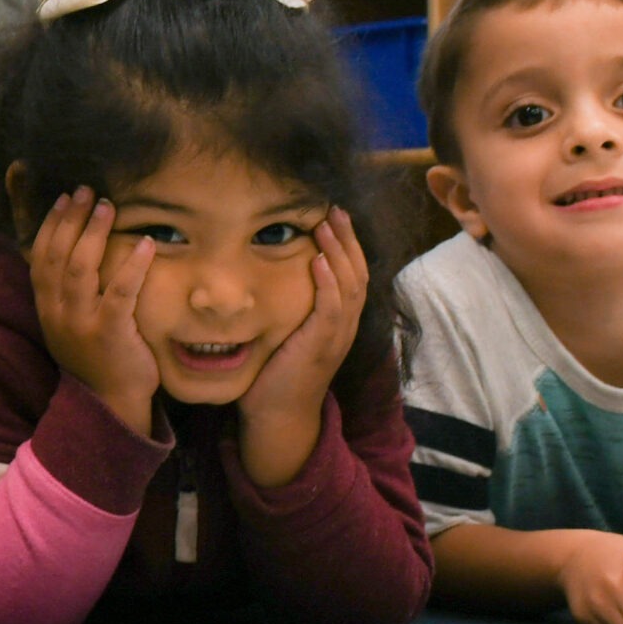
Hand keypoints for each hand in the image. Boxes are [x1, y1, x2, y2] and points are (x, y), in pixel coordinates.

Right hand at [29, 189, 158, 431]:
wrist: (111, 403)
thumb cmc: (96, 357)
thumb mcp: (68, 323)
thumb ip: (66, 291)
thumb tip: (74, 248)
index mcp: (46, 307)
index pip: (40, 256)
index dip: (50, 224)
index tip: (64, 198)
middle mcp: (57, 312)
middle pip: (58, 255)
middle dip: (71, 219)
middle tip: (86, 191)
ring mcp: (81, 323)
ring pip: (80, 268)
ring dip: (93, 233)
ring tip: (107, 206)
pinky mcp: (109, 333)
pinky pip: (119, 293)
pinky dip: (131, 265)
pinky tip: (145, 244)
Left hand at [238, 209, 368, 438]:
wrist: (278, 416)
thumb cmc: (276, 375)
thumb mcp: (287, 334)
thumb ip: (289, 308)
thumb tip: (265, 274)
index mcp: (338, 322)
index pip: (351, 274)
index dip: (346, 245)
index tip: (334, 216)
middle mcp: (344, 326)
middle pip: (357, 272)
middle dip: (347, 238)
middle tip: (335, 208)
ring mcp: (336, 336)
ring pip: (349, 285)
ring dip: (338, 251)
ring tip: (328, 223)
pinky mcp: (321, 346)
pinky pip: (331, 308)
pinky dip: (328, 282)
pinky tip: (318, 260)